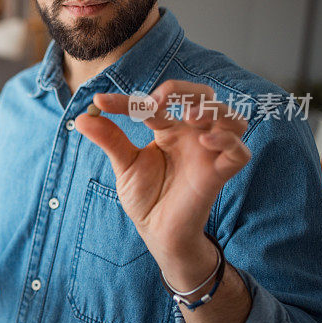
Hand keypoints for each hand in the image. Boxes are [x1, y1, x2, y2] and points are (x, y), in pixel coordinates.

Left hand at [74, 80, 250, 287]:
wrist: (156, 232)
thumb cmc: (145, 197)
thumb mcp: (123, 165)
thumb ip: (109, 139)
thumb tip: (82, 118)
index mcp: (169, 129)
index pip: (153, 103)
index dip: (125, 101)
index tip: (98, 103)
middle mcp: (191, 136)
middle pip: (204, 96)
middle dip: (184, 90)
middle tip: (155, 103)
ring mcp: (207, 154)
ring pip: (231, 118)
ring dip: (212, 110)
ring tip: (188, 117)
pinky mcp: (218, 174)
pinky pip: (239, 152)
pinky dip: (228, 141)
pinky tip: (205, 141)